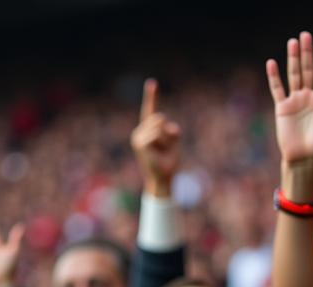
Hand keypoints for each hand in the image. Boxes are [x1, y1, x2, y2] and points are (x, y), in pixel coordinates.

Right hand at [131, 80, 180, 196]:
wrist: (163, 179)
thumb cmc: (168, 162)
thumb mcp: (174, 143)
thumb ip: (172, 132)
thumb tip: (171, 128)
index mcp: (148, 131)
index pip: (150, 110)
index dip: (151, 96)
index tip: (152, 82)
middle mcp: (140, 132)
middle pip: (159, 118)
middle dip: (168, 132)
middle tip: (166, 148)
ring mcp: (138, 137)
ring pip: (158, 125)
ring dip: (166, 138)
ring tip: (162, 152)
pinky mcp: (140, 143)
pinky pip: (156, 133)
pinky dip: (161, 140)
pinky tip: (158, 152)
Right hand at [267, 32, 312, 169]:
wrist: (304, 160)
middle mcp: (308, 98)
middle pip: (307, 70)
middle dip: (307, 53)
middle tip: (305, 35)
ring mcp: (295, 102)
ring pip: (294, 75)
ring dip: (293, 59)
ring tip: (293, 42)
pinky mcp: (282, 109)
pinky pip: (277, 89)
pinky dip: (274, 77)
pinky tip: (272, 63)